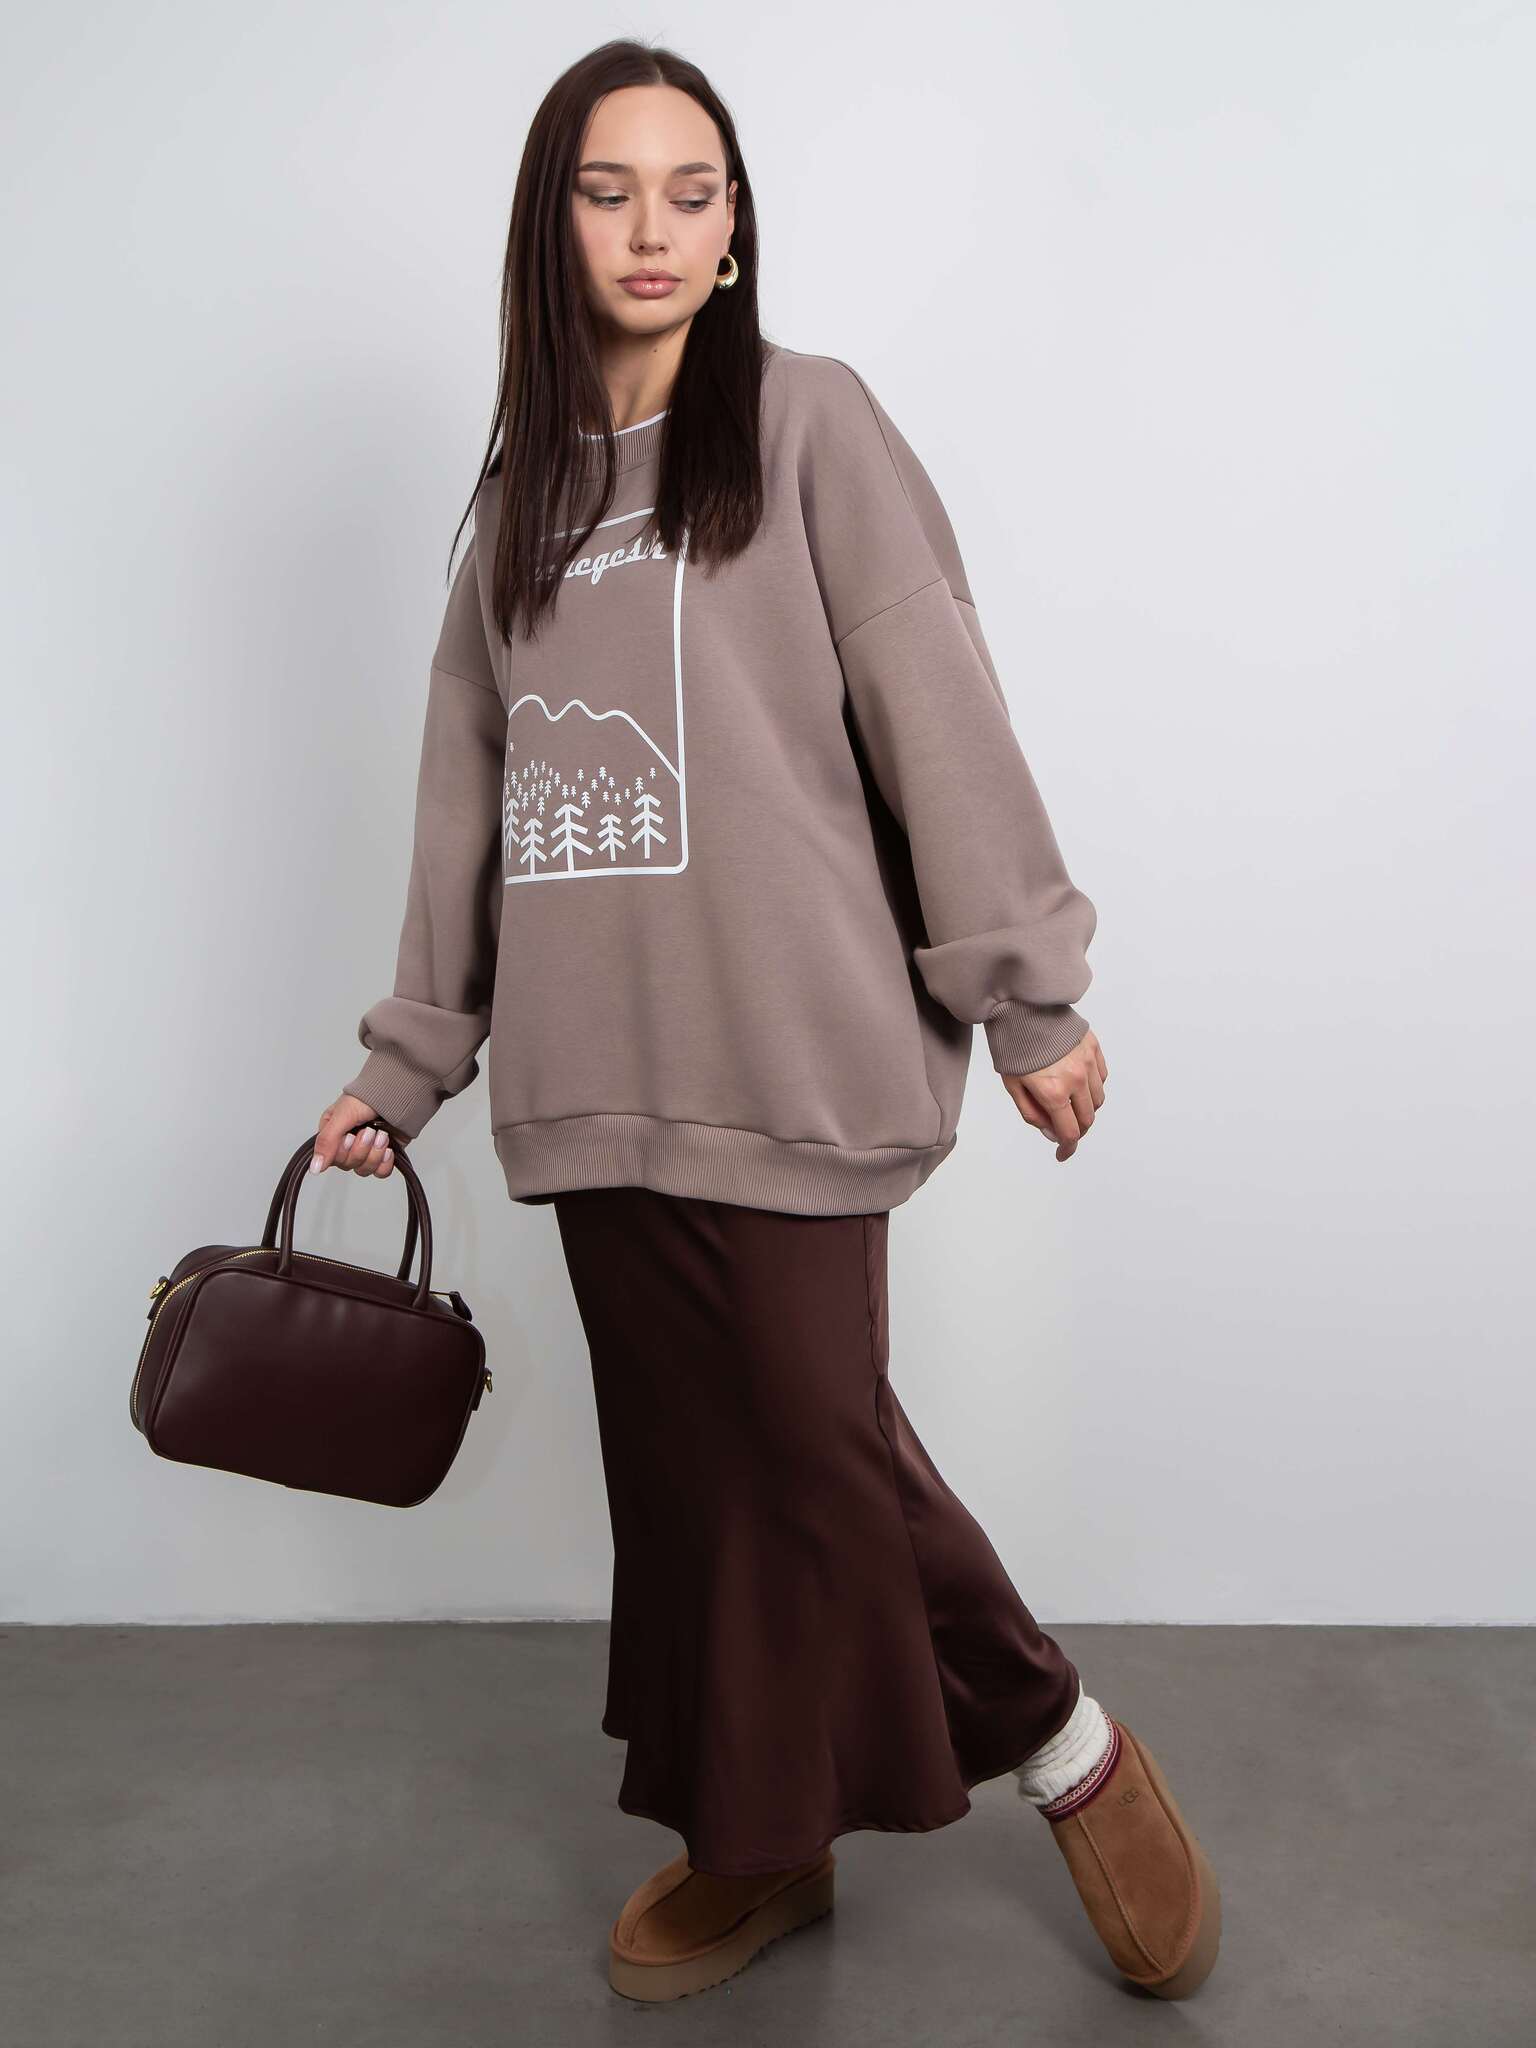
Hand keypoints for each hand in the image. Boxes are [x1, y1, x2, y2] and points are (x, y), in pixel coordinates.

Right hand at [309, 1094, 404, 1177]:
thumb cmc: (369, 1096)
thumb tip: (315, 1167)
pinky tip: (388, 1149)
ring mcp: (366, 1150)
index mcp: (332, 1133)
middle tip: (369, 1131)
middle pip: (348, 1165)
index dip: (342, 1151)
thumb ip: (327, 1142)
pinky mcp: (383, 1155)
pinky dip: (385, 1163)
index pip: (330, 1158)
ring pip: (364, 1170)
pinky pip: (380, 1172)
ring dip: (375, 1154)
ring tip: (382, 1136)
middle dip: (361, 1149)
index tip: (350, 1136)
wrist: (398, 1094)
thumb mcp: (342, 1116)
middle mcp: (347, 1143)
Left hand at [1000, 1029, 1106, 1161]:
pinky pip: (1102, 1078)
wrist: (1021, 1007)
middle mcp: (1076, 1079)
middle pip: (1087, 1119)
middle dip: (1075, 1129)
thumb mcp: (1013, 1085)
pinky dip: (1093, 1087)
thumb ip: (1033, 1114)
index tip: (1063, 1153)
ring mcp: (1088, 1062)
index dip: (1067, 1148)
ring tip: (1069, 1102)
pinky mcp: (1094, 1047)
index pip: (1069, 1132)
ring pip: (1098, 1100)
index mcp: (1053, 1092)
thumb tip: (1052, 1133)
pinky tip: (1077, 1083)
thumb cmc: (1012, 1045)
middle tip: (1063, 1127)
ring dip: (1086, 1108)